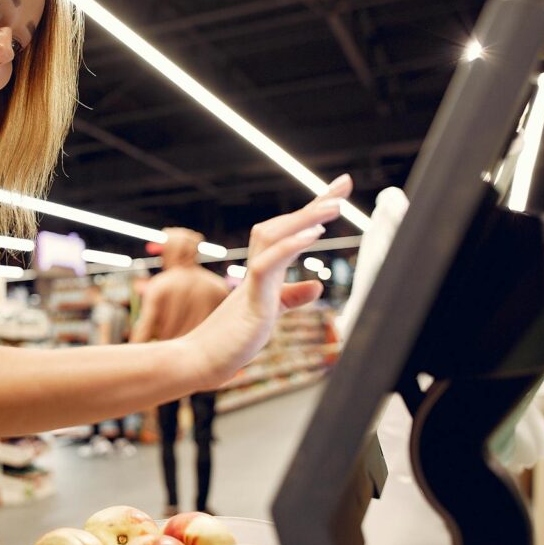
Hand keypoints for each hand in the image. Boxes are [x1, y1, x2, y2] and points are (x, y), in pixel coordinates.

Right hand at [185, 174, 352, 389]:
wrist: (198, 361)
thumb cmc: (229, 340)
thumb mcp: (268, 314)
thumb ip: (290, 297)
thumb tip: (317, 285)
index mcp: (263, 272)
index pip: (289, 234)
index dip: (312, 211)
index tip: (336, 193)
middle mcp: (258, 269)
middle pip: (284, 225)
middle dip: (315, 203)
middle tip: (344, 183)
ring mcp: (253, 282)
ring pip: (274, 237)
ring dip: (305, 219)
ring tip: (335, 205)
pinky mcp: (251, 301)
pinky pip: (267, 265)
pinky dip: (289, 246)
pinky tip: (313, 234)